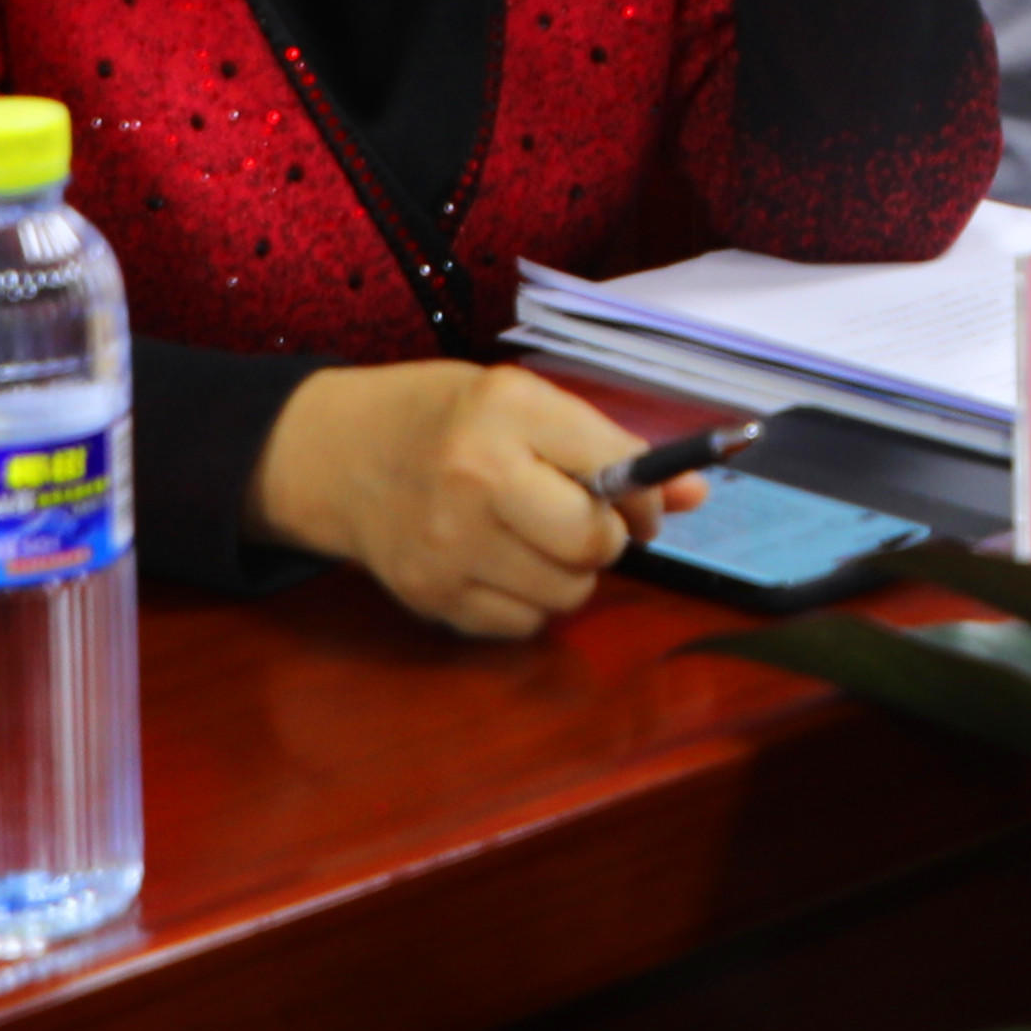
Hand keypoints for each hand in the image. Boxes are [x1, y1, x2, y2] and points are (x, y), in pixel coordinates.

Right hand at [254, 363, 667, 640]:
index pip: (613, 466)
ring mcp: (448, 546)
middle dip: (606, 540)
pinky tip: (499, 565)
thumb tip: (694, 495)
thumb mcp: (521, 405)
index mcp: (504, 410)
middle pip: (592, 544)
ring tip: (535, 541)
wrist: (337, 455)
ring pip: (567, 594)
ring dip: (569, 575)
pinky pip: (524, 625)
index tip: (638, 499)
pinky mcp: (431, 597)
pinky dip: (528, 602)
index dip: (644, 493)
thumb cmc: (444, 419)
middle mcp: (473, 478)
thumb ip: (607, 446)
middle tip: (583, 522)